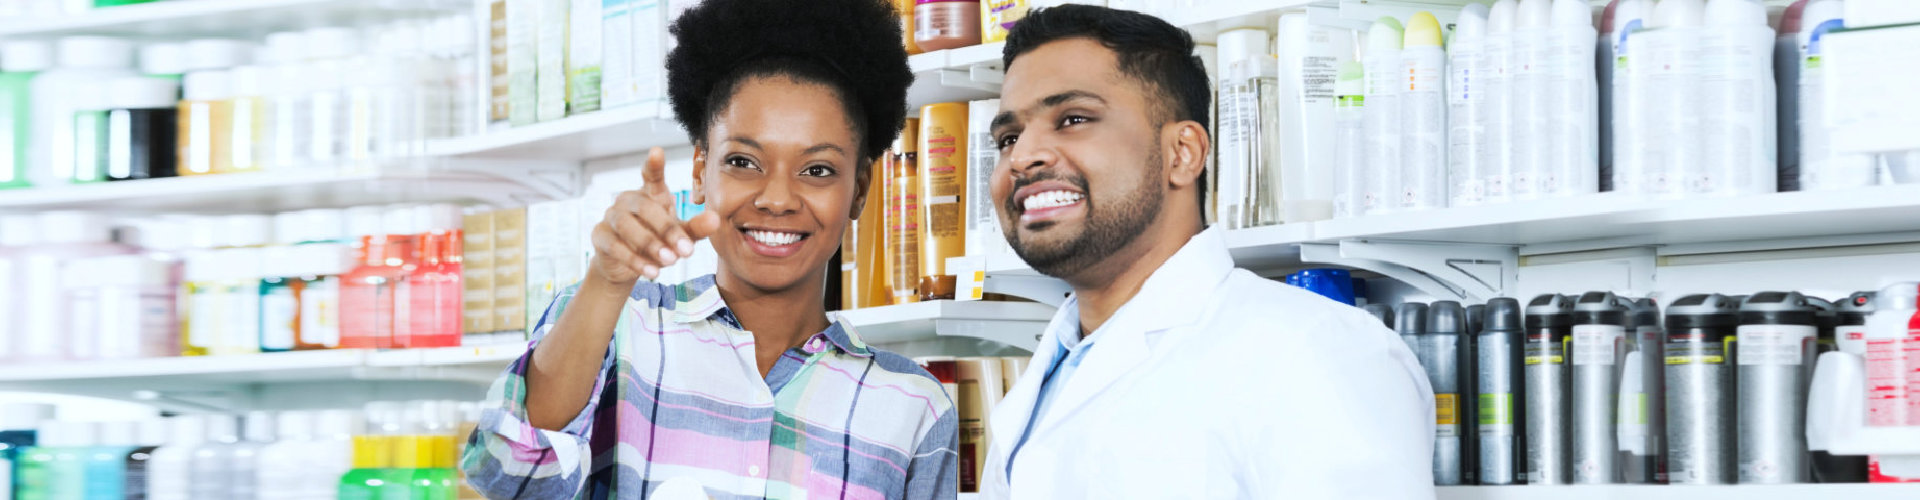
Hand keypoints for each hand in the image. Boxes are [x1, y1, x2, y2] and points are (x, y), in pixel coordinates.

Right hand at [589, 147, 722, 284]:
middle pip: (645, 207)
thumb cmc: (657, 242)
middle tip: (686, 252)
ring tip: (670, 262)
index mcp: (651, 194)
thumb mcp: (680, 237)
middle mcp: (629, 200)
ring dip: (650, 245)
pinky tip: (652, 272)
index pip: (651, 175)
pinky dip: (635, 260)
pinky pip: (615, 246)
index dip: (654, 164)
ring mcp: (611, 216)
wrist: (627, 267)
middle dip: (667, 230)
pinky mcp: (599, 235)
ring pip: (627, 226)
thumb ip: (695, 228)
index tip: (657, 151)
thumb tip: (715, 220)